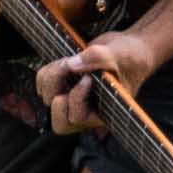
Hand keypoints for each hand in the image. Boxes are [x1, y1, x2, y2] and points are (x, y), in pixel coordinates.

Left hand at [36, 10, 171, 132]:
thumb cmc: (130, 57)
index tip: (88, 78)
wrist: (127, 48)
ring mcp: (73, 101)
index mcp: (103, 114)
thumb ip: (98, 58)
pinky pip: (43, 85)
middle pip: (59, 123)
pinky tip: (65, 61)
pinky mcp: (64, 87)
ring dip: (52, 77)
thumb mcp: (119, 55)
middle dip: (56, 94)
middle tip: (68, 73)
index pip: (77, 118)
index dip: (76, 97)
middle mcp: (86, 112)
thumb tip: (71, 65)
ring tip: (70, 62)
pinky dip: (48, 71)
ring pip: (47, 99)